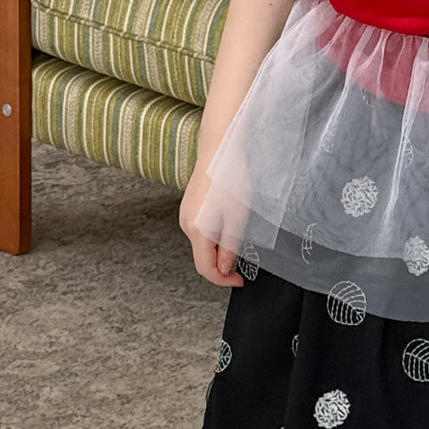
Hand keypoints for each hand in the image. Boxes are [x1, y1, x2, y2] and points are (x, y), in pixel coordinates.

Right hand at [178, 143, 250, 289]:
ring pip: (202, 244)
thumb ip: (229, 247)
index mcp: (197, 231)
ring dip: (219, 249)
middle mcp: (186, 225)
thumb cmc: (230, 178)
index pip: (206, 269)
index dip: (223, 280)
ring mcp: (185, 215)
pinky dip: (213, 237)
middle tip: (243, 262)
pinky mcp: (189, 207)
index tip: (240, 280)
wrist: (219, 148)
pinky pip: (200, 231)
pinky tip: (228, 225)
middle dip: (222, 264)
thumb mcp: (237, 219)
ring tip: (238, 237)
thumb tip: (224, 268)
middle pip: (202, 257)